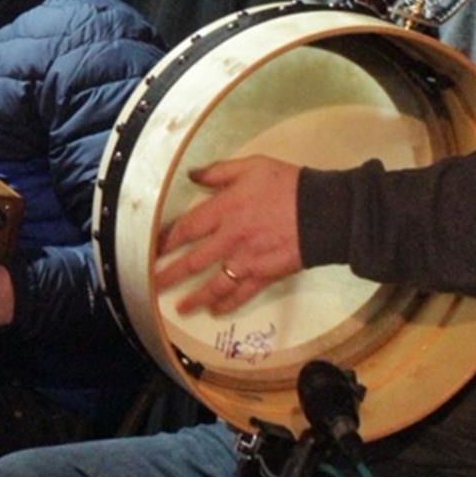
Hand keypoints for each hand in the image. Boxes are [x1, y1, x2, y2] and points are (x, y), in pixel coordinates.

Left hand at [153, 156, 303, 314]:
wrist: (325, 211)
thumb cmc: (289, 184)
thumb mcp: (252, 166)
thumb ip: (219, 172)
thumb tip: (192, 175)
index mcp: (224, 210)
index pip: (185, 229)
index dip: (165, 241)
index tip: (150, 250)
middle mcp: (230, 238)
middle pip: (192, 261)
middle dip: (169, 275)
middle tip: (151, 285)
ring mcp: (247, 260)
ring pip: (214, 284)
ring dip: (194, 297)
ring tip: (179, 308)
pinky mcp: (265, 274)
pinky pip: (242, 293)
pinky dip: (227, 303)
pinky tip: (215, 310)